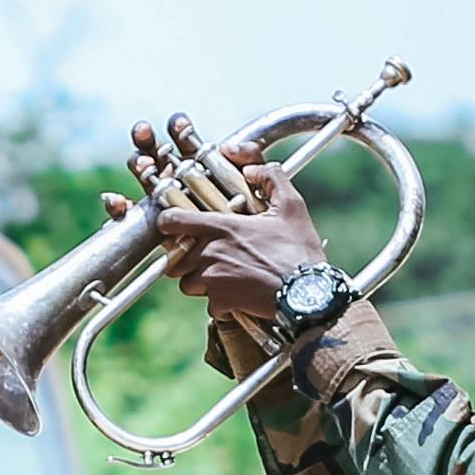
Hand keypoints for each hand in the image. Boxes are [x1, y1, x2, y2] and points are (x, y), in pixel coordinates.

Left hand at [124, 126, 329, 331]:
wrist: (307, 293)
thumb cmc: (299, 250)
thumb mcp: (291, 205)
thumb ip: (271, 178)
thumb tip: (252, 169)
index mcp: (221, 227)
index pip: (173, 221)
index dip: (167, 222)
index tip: (170, 224)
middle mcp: (210, 254)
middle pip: (175, 258)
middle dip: (184, 257)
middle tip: (202, 255)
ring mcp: (213, 281)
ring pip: (187, 283)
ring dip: (198, 281)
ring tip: (220, 276)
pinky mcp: (221, 303)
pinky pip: (209, 304)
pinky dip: (219, 302)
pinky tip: (237, 294)